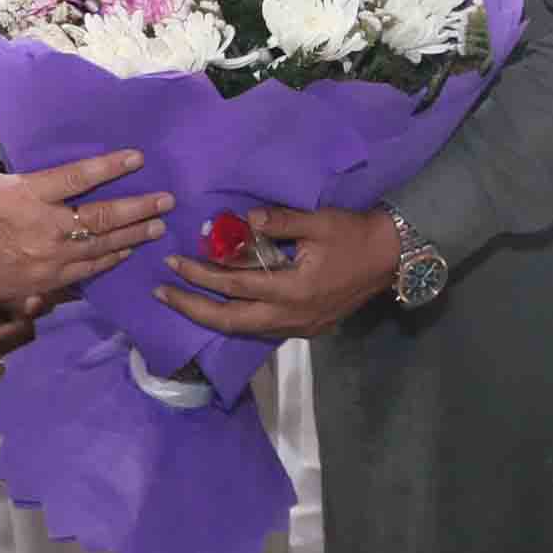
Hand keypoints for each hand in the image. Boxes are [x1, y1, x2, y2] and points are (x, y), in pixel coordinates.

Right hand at [0, 129, 174, 312]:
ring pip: (102, 246)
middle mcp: (47, 227)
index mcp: (28, 195)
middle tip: (167, 200)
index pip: (79, 177)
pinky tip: (125, 253)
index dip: (111, 167)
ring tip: (158, 226)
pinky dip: (109, 260)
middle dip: (139, 207)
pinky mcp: (45, 282)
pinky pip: (86, 272)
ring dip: (133, 235)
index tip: (137, 159)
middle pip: (103, 217)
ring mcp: (49, 259)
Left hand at [157, 205, 405, 342]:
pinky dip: (236, 320)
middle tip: (162, 295)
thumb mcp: (318, 221)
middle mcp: (291, 316)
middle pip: (229, 321)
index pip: (233, 286)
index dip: (200, 274)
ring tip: (184, 302)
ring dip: (211, 317)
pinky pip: (261, 329)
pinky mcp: (306, 328)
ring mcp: (299, 327)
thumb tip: (244, 221)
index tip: (173, 262)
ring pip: (243, 330)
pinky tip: (222, 308)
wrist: (391, 258)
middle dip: (192, 308)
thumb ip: (279, 222)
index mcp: (292, 290)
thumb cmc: (354, 235)